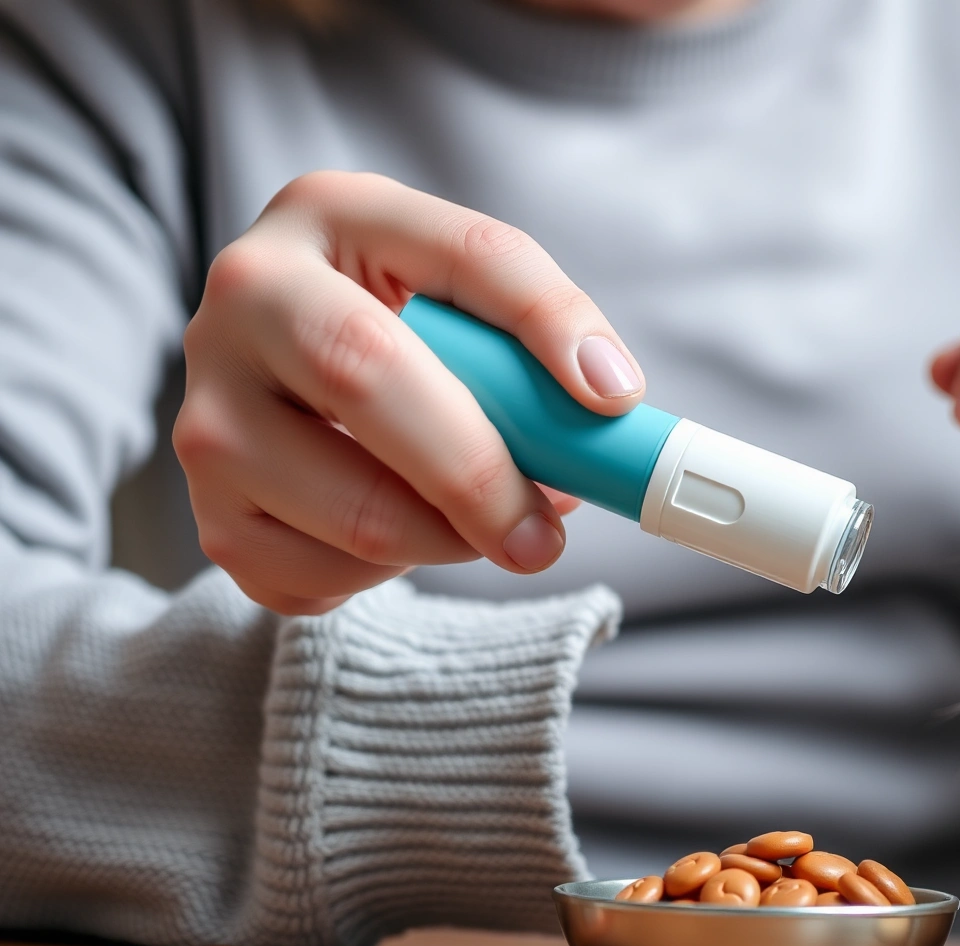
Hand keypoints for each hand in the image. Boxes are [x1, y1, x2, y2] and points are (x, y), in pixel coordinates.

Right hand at [175, 171, 646, 614]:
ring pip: (348, 509)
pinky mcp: (206, 509)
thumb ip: (540, 334)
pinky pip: (315, 577)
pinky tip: (395, 534)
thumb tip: (610, 401)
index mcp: (332, 213)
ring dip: (442, 541)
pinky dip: (382, 579)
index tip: (614, 399)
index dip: (546, 322)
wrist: (287, 377)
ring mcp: (207, 406)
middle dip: (479, 473)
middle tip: (544, 534)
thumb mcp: (470, 296)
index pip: (464, 254)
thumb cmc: (408, 332)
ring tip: (474, 523)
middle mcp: (246, 297)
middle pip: (368, 377)